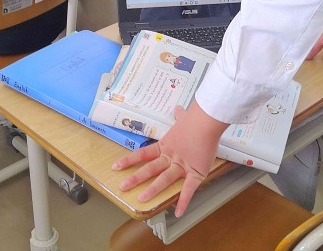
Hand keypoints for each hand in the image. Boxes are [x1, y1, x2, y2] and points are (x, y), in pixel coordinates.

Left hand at [112, 103, 227, 216]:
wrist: (206, 121)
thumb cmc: (195, 120)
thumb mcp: (184, 118)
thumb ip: (180, 117)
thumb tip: (179, 110)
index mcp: (166, 146)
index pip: (143, 154)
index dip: (129, 161)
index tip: (116, 166)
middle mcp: (171, 157)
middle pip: (150, 169)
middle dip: (136, 178)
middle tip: (123, 187)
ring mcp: (182, 166)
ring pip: (165, 179)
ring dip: (153, 190)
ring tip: (142, 200)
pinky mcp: (196, 172)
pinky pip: (189, 189)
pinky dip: (184, 201)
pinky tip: (178, 212)